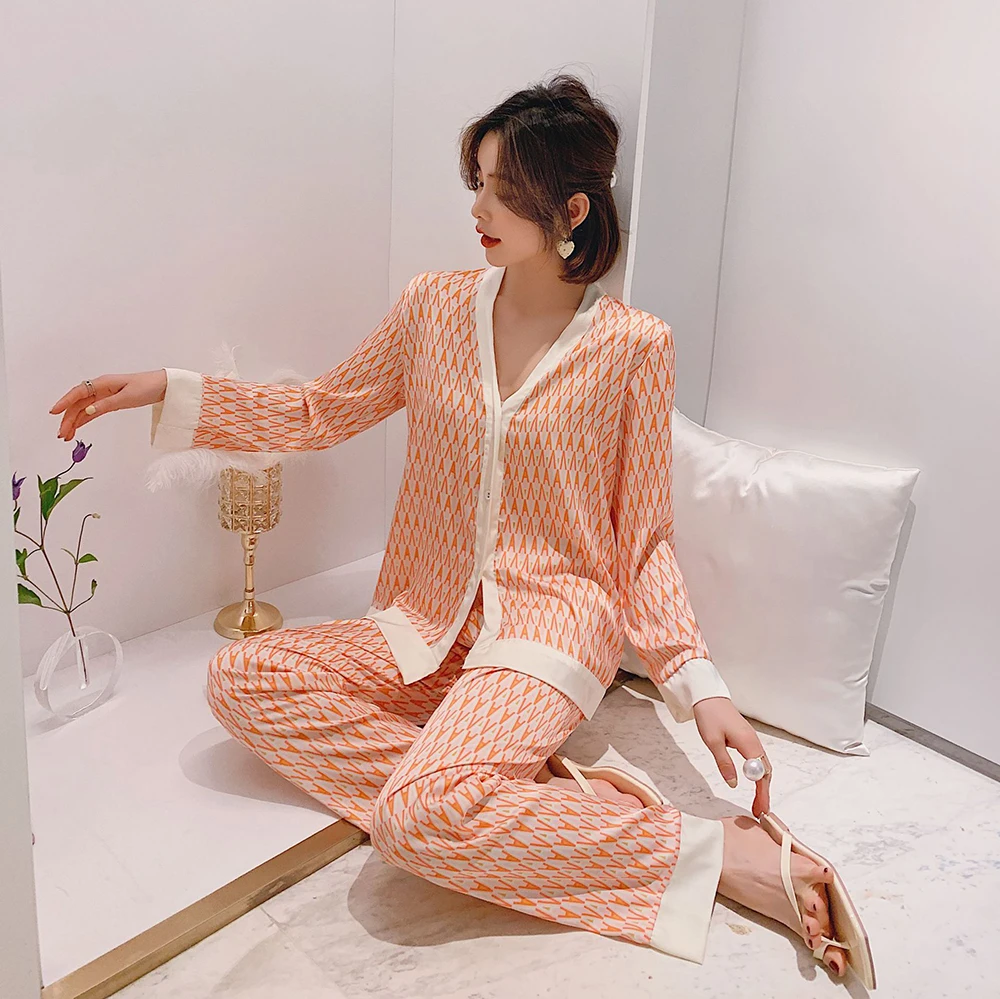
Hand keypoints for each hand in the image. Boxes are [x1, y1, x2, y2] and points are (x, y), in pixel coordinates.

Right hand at [49, 370, 167, 440]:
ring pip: (84, 409)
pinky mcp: (110, 402)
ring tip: (66, 436)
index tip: (54, 412)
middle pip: (78, 403)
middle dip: (68, 418)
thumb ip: (107, 404)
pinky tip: (77, 429)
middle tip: (61, 434)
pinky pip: (93, 411)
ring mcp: (104, 395)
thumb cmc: (147, 386)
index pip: (78, 392)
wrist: (163, 386)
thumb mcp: (127, 397)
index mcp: (103, 383)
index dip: (65, 402)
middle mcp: (101, 388)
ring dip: (74, 421)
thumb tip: (88, 411)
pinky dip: (84, 420)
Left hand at [693, 696, 771, 818]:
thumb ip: (724, 763)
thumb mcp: (713, 741)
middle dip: (765, 793)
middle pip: (766, 772)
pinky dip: (759, 775)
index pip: (760, 774)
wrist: (708, 697)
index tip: (760, 810)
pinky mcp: (748, 740)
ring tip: (758, 803)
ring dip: (762, 786)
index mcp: (748, 743)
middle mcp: (755, 743)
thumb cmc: (709, 716)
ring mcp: (753, 741)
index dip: (762, 793)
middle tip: (759, 811)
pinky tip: (755, 784)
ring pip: (764, 767)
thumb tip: (734, 783)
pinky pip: (758, 761)